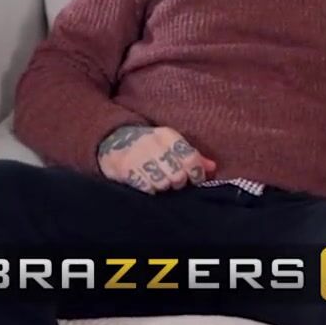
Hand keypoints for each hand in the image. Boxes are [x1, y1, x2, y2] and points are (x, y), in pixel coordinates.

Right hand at [97, 125, 216, 193]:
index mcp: (168, 136)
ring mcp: (137, 156)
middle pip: (177, 174)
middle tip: (175, 182)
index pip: (190, 158)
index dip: (196, 173)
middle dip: (179, 182)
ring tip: (160, 182)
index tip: (195, 179)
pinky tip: (148, 184)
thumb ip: (193, 156)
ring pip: (162, 183)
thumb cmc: (150, 145)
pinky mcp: (124, 169)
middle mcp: (153, 144)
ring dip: (163, 186)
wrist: (113, 140)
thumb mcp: (171, 144)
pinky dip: (149, 189)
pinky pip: (145, 187)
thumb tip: (212, 168)